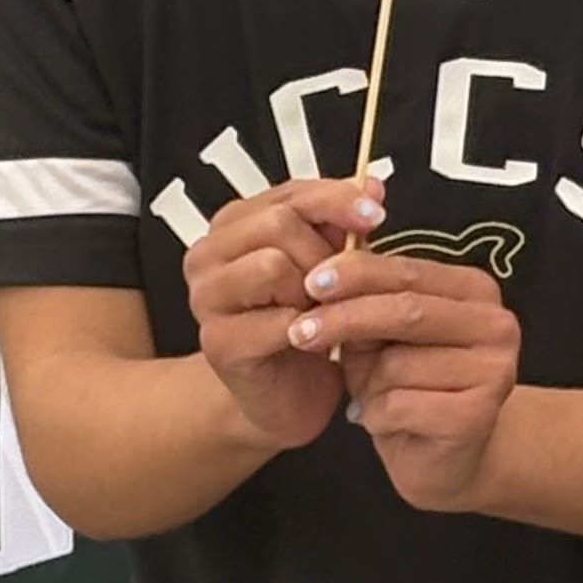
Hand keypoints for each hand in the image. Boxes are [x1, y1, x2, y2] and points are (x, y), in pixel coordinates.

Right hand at [184, 173, 388, 452]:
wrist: (285, 398)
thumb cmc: (307, 325)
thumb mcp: (329, 266)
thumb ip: (342, 224)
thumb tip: (374, 184)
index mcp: (233, 225)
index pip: (287, 193)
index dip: (336, 198)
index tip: (377, 213)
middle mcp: (207, 254)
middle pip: (278, 222)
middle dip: (324, 253)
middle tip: (340, 287)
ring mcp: (205, 299)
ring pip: (272, 264)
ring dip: (312, 292)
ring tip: (321, 314)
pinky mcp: (217, 343)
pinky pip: (276, 320)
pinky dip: (307, 331)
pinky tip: (314, 343)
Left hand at [289, 250, 521, 511]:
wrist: (442, 462)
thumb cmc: (408, 389)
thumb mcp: (378, 340)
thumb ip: (360, 307)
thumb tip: (319, 283)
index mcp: (475, 292)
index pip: (408, 271)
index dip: (357, 273)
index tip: (310, 282)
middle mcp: (497, 325)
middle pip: (407, 311)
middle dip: (346, 319)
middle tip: (301, 332)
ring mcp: (494, 372)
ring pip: (399, 364)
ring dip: (367, 384)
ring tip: (372, 399)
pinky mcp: (477, 416)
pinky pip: (399, 406)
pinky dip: (375, 415)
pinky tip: (384, 423)